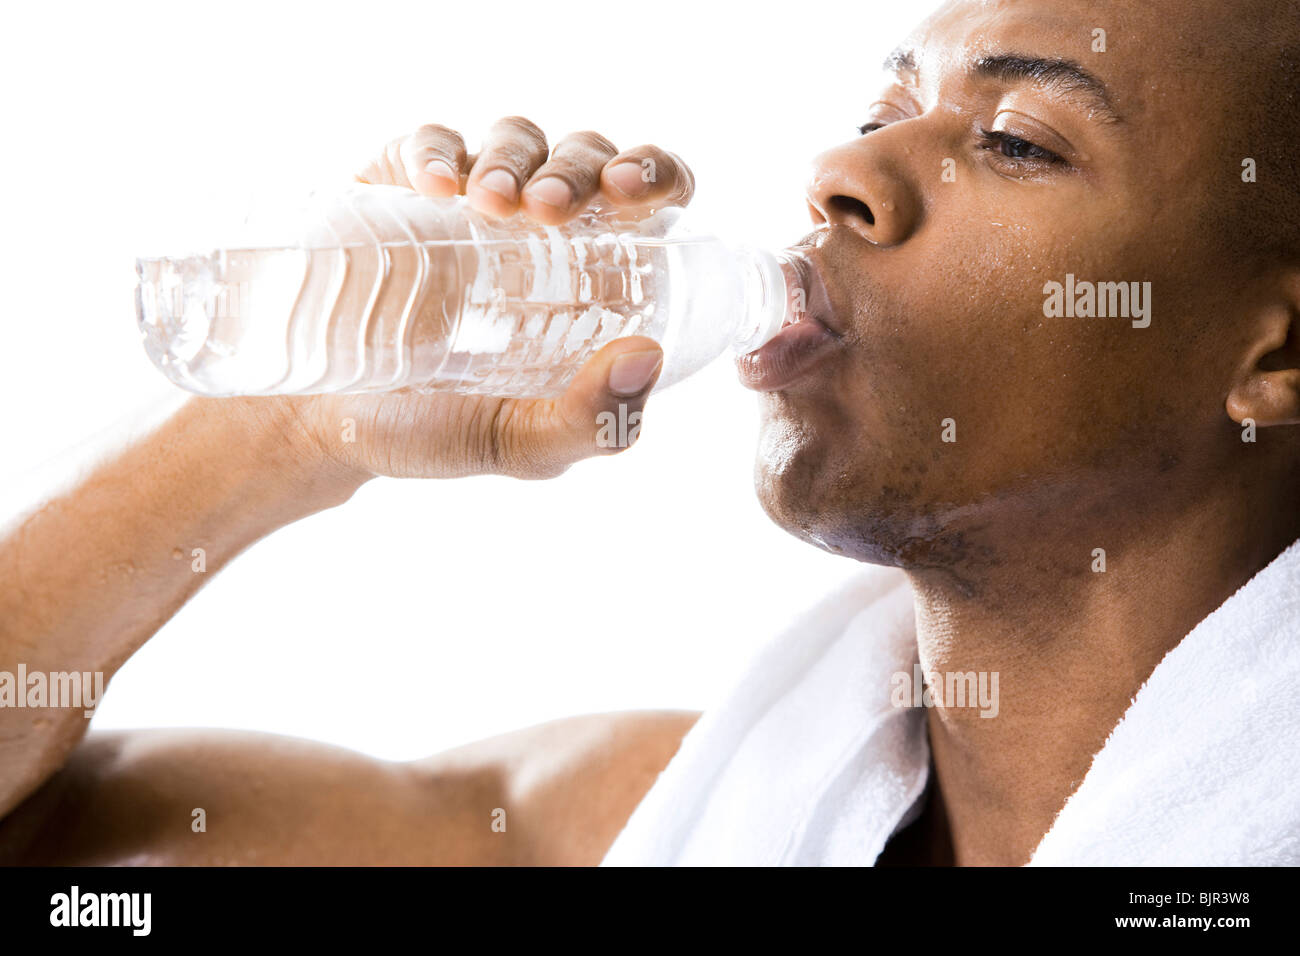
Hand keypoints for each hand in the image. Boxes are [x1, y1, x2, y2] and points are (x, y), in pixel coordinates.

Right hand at [282, 116, 695, 481]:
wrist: (325, 424)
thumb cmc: (438, 431)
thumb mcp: (522, 444)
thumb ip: (592, 421)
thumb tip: (648, 358)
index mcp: (593, 279)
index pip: (651, 199)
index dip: (657, 174)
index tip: (631, 192)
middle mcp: (543, 229)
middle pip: (588, 158)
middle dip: (578, 168)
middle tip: (548, 208)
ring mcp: (473, 202)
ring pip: (519, 142)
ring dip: (514, 159)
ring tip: (491, 204)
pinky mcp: (404, 185)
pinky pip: (432, 142)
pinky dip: (437, 151)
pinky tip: (434, 184)